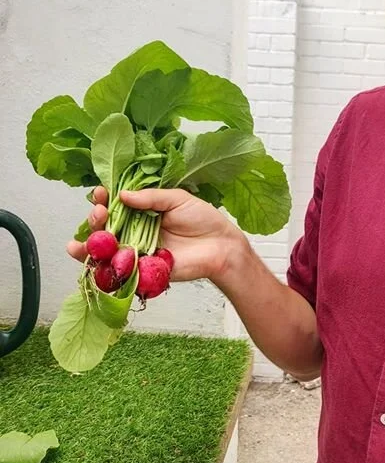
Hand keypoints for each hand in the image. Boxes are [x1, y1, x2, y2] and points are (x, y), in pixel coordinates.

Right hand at [66, 187, 246, 283]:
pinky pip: (117, 269)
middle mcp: (135, 231)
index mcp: (143, 211)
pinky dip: (99, 265)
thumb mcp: (178, 199)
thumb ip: (151, 197)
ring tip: (84, 237)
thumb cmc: (204, 220)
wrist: (221, 247)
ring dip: (90, 243)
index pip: (116, 204)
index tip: (101, 192)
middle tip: (100, 213)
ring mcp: (137, 251)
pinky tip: (87, 257)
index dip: (104, 198)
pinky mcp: (142, 270)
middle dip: (96, 219)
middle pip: (105, 226)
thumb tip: (122, 194)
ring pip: (105, 249)